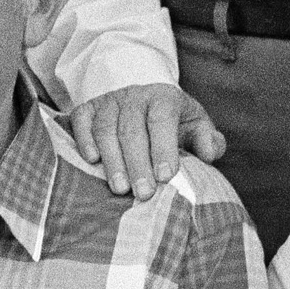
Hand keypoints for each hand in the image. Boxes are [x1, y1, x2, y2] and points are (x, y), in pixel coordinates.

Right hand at [68, 83, 226, 199]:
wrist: (146, 102)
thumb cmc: (174, 124)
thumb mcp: (196, 127)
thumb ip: (208, 140)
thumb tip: (208, 154)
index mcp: (164, 97)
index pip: (162, 118)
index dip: (163, 147)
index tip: (166, 176)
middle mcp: (135, 95)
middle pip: (132, 128)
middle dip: (138, 163)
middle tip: (144, 193)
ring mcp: (109, 100)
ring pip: (105, 128)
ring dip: (112, 159)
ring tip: (120, 188)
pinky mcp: (88, 108)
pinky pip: (81, 121)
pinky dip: (83, 140)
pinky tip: (92, 161)